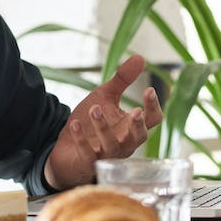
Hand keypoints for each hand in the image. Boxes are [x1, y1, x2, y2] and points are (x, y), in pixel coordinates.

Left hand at [44, 55, 163, 188]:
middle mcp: (124, 142)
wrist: (66, 149)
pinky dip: (81, 139)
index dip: (153, 106)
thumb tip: (141, 57)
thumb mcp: (106, 97)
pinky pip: (88, 153)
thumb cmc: (91, 123)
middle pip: (140, 138)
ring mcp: (107, 154)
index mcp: (131, 126)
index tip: (149, 89)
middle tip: (135, 111)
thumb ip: (122, 80)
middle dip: (138, 125)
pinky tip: (74, 124)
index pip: (153, 119)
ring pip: (112, 145)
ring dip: (104, 127)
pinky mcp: (88, 162)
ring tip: (94, 109)